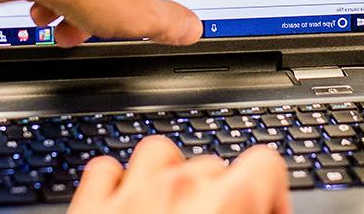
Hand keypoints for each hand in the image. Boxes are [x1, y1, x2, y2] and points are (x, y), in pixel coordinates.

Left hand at [69, 136, 290, 213]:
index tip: (267, 213)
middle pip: (214, 165)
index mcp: (223, 202)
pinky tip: (126, 201)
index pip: (266, 164)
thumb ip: (258, 212)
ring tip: (174, 209)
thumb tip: (270, 210)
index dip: (273, 192)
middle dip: (222, 194)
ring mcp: (130, 191)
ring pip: (161, 154)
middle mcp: (177, 187)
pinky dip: (117, 181)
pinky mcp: (90, 204)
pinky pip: (107, 169)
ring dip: (171, 177)